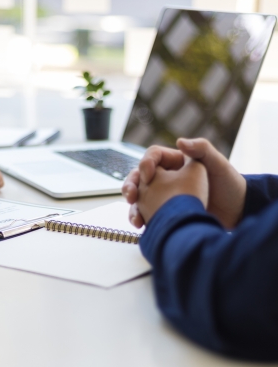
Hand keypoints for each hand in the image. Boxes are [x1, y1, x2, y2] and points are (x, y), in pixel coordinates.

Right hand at [123, 139, 246, 228]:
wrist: (236, 212)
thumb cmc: (229, 185)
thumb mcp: (218, 164)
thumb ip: (201, 149)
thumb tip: (179, 141)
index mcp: (176, 162)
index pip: (153, 156)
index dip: (146, 163)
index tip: (148, 176)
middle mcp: (166, 177)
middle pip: (139, 177)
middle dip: (130, 185)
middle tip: (131, 196)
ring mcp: (163, 196)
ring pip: (139, 197)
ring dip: (132, 206)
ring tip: (136, 217)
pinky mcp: (164, 212)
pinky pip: (146, 213)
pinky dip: (140, 218)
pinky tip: (141, 225)